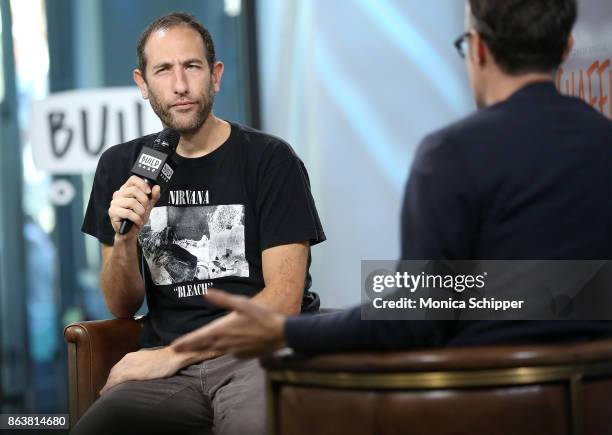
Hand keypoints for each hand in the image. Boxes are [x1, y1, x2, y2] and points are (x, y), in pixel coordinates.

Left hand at [100, 347, 182, 394]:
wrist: (171, 357)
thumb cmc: (164, 360)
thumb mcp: (149, 360)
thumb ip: (141, 365)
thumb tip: (139, 372)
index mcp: (132, 356)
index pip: (118, 367)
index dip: (113, 376)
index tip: (110, 383)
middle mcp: (128, 359)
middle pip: (113, 372)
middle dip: (109, 381)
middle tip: (105, 390)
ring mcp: (129, 365)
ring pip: (113, 376)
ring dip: (108, 385)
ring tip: (105, 393)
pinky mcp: (132, 373)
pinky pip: (117, 380)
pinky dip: (110, 386)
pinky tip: (108, 392)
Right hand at [108, 175, 160, 236]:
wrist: (131, 231)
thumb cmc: (138, 217)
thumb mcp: (148, 205)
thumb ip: (153, 196)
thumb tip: (156, 187)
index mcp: (126, 190)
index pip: (133, 179)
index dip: (142, 184)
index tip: (149, 192)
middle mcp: (119, 194)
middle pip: (134, 190)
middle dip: (144, 201)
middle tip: (145, 209)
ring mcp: (114, 203)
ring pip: (132, 202)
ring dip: (140, 211)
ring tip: (140, 216)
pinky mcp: (112, 212)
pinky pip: (128, 213)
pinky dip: (136, 219)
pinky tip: (137, 221)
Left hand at [171, 290, 287, 358]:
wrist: (281, 334)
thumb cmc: (262, 316)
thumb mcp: (243, 303)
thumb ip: (223, 299)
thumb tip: (206, 293)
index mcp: (223, 330)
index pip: (199, 338)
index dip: (185, 342)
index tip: (174, 346)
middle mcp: (226, 343)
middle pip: (204, 347)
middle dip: (190, 347)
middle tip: (178, 350)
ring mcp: (234, 351)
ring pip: (215, 350)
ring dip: (205, 349)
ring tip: (197, 348)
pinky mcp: (243, 355)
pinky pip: (229, 352)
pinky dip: (224, 349)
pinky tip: (227, 345)